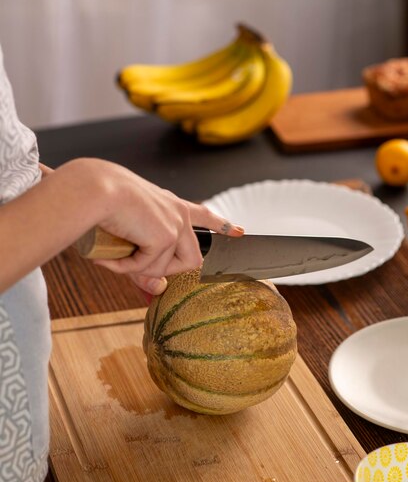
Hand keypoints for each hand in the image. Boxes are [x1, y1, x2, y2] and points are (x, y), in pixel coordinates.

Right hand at [91, 164, 243, 294]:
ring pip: (167, 268)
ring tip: (116, 254)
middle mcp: (178, 212)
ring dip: (140, 269)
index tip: (239, 231)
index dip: (221, 225)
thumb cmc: (102, 205)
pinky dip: (127, 267)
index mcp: (170, 204)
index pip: (203, 214)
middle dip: (166, 271)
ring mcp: (175, 224)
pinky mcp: (166, 236)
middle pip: (192, 259)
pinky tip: (112, 255)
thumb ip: (144, 266)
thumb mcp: (128, 237)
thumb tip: (158, 290)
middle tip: (137, 265)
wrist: (94, 190)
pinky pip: (148, 268)